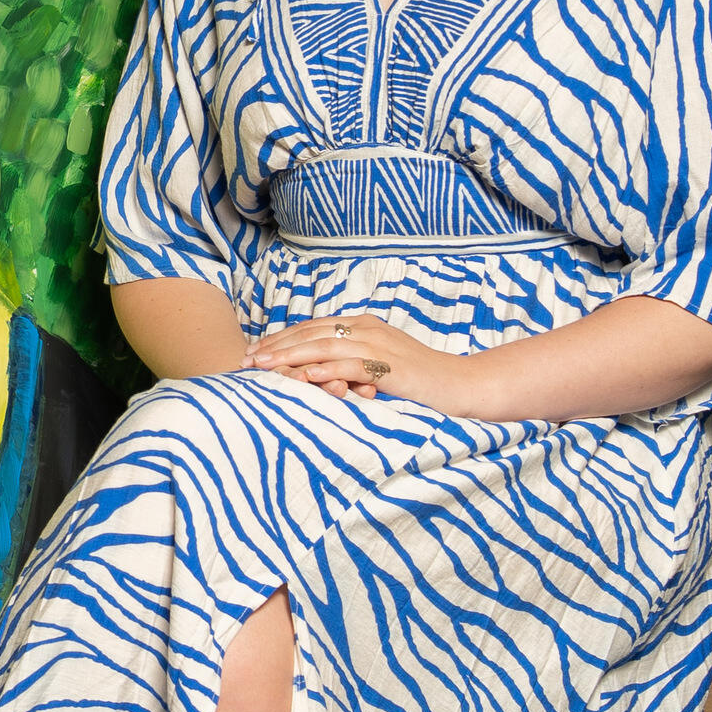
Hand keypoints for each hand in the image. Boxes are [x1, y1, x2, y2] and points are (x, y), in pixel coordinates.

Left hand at [245, 315, 480, 411]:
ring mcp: (380, 345)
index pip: (312, 328)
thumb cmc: (421, 382)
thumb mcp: (378, 368)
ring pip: (326, 344)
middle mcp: (367, 328)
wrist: (465, 386)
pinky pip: (353, 364)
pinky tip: (304, 375)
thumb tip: (312, 374)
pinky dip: (326, 368)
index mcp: (362, 325)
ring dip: (291, 355)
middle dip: (276, 345)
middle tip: (246, 359)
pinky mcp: (392, 366)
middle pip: (312, 332)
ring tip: (263, 365)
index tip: (253, 351)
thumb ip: (349, 364)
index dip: (280, 339)